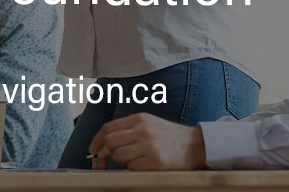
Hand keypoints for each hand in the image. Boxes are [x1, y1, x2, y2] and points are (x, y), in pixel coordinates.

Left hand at [88, 113, 205, 170]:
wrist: (195, 145)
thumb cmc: (168, 136)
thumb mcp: (148, 124)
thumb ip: (127, 130)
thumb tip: (103, 144)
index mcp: (139, 119)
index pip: (108, 128)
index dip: (96, 140)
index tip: (93, 150)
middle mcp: (143, 131)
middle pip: (111, 142)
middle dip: (105, 153)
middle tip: (107, 159)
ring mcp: (149, 146)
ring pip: (120, 157)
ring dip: (122, 161)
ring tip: (134, 159)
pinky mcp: (156, 162)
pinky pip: (133, 168)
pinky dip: (134, 169)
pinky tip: (145, 165)